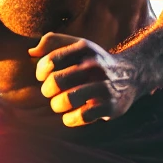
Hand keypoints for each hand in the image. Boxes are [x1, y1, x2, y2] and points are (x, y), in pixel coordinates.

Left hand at [29, 33, 151, 126]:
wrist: (131, 75)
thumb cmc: (94, 62)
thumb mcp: (78, 45)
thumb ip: (52, 42)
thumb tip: (31, 52)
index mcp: (84, 48)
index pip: (50, 60)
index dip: (41, 72)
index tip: (44, 77)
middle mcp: (94, 66)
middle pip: (55, 82)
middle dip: (47, 90)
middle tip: (51, 92)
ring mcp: (103, 86)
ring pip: (66, 100)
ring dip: (57, 105)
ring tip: (59, 104)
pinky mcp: (110, 106)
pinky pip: (81, 117)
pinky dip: (70, 119)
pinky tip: (71, 116)